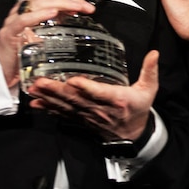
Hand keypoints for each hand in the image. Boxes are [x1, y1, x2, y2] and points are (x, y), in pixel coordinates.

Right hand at [0, 0, 94, 87]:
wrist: (0, 69)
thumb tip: (75, 17)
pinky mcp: (9, 33)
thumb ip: (53, 25)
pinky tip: (52, 13)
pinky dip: (38, 15)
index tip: (85, 5)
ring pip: (37, 3)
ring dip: (59, 3)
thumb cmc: (19, 52)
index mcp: (28, 9)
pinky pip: (23, 20)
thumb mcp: (40, 36)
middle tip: (85, 7)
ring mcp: (13, 20)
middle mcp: (20, 11)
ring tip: (75, 8)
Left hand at [28, 50, 159, 141]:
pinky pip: (63, 114)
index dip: (86, 88)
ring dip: (48, 98)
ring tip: (33, 89)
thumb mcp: (149, 90)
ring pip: (66, 106)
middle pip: (76, 99)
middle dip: (56, 91)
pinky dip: (49, 109)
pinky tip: (35, 104)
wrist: (134, 136)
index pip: (99, 93)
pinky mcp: (81, 119)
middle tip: (40, 82)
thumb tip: (154, 53)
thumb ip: (149, 71)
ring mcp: (89, 116)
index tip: (73, 80)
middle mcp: (100, 109)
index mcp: (117, 100)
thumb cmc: (139, 108)